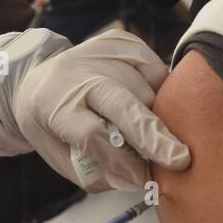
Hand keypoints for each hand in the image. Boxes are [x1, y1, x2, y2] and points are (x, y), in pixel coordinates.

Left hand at [13, 29, 190, 191]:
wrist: (41, 76)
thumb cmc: (54, 124)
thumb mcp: (60, 154)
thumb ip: (95, 172)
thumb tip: (138, 180)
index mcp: (53, 106)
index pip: (92, 135)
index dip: (120, 159)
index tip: (143, 179)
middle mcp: (78, 75)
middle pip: (122, 106)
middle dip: (152, 135)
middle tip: (180, 160)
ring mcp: (102, 54)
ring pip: (146, 92)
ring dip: (157, 119)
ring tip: (150, 134)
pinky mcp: (123, 43)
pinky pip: (157, 73)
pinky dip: (159, 95)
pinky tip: (146, 105)